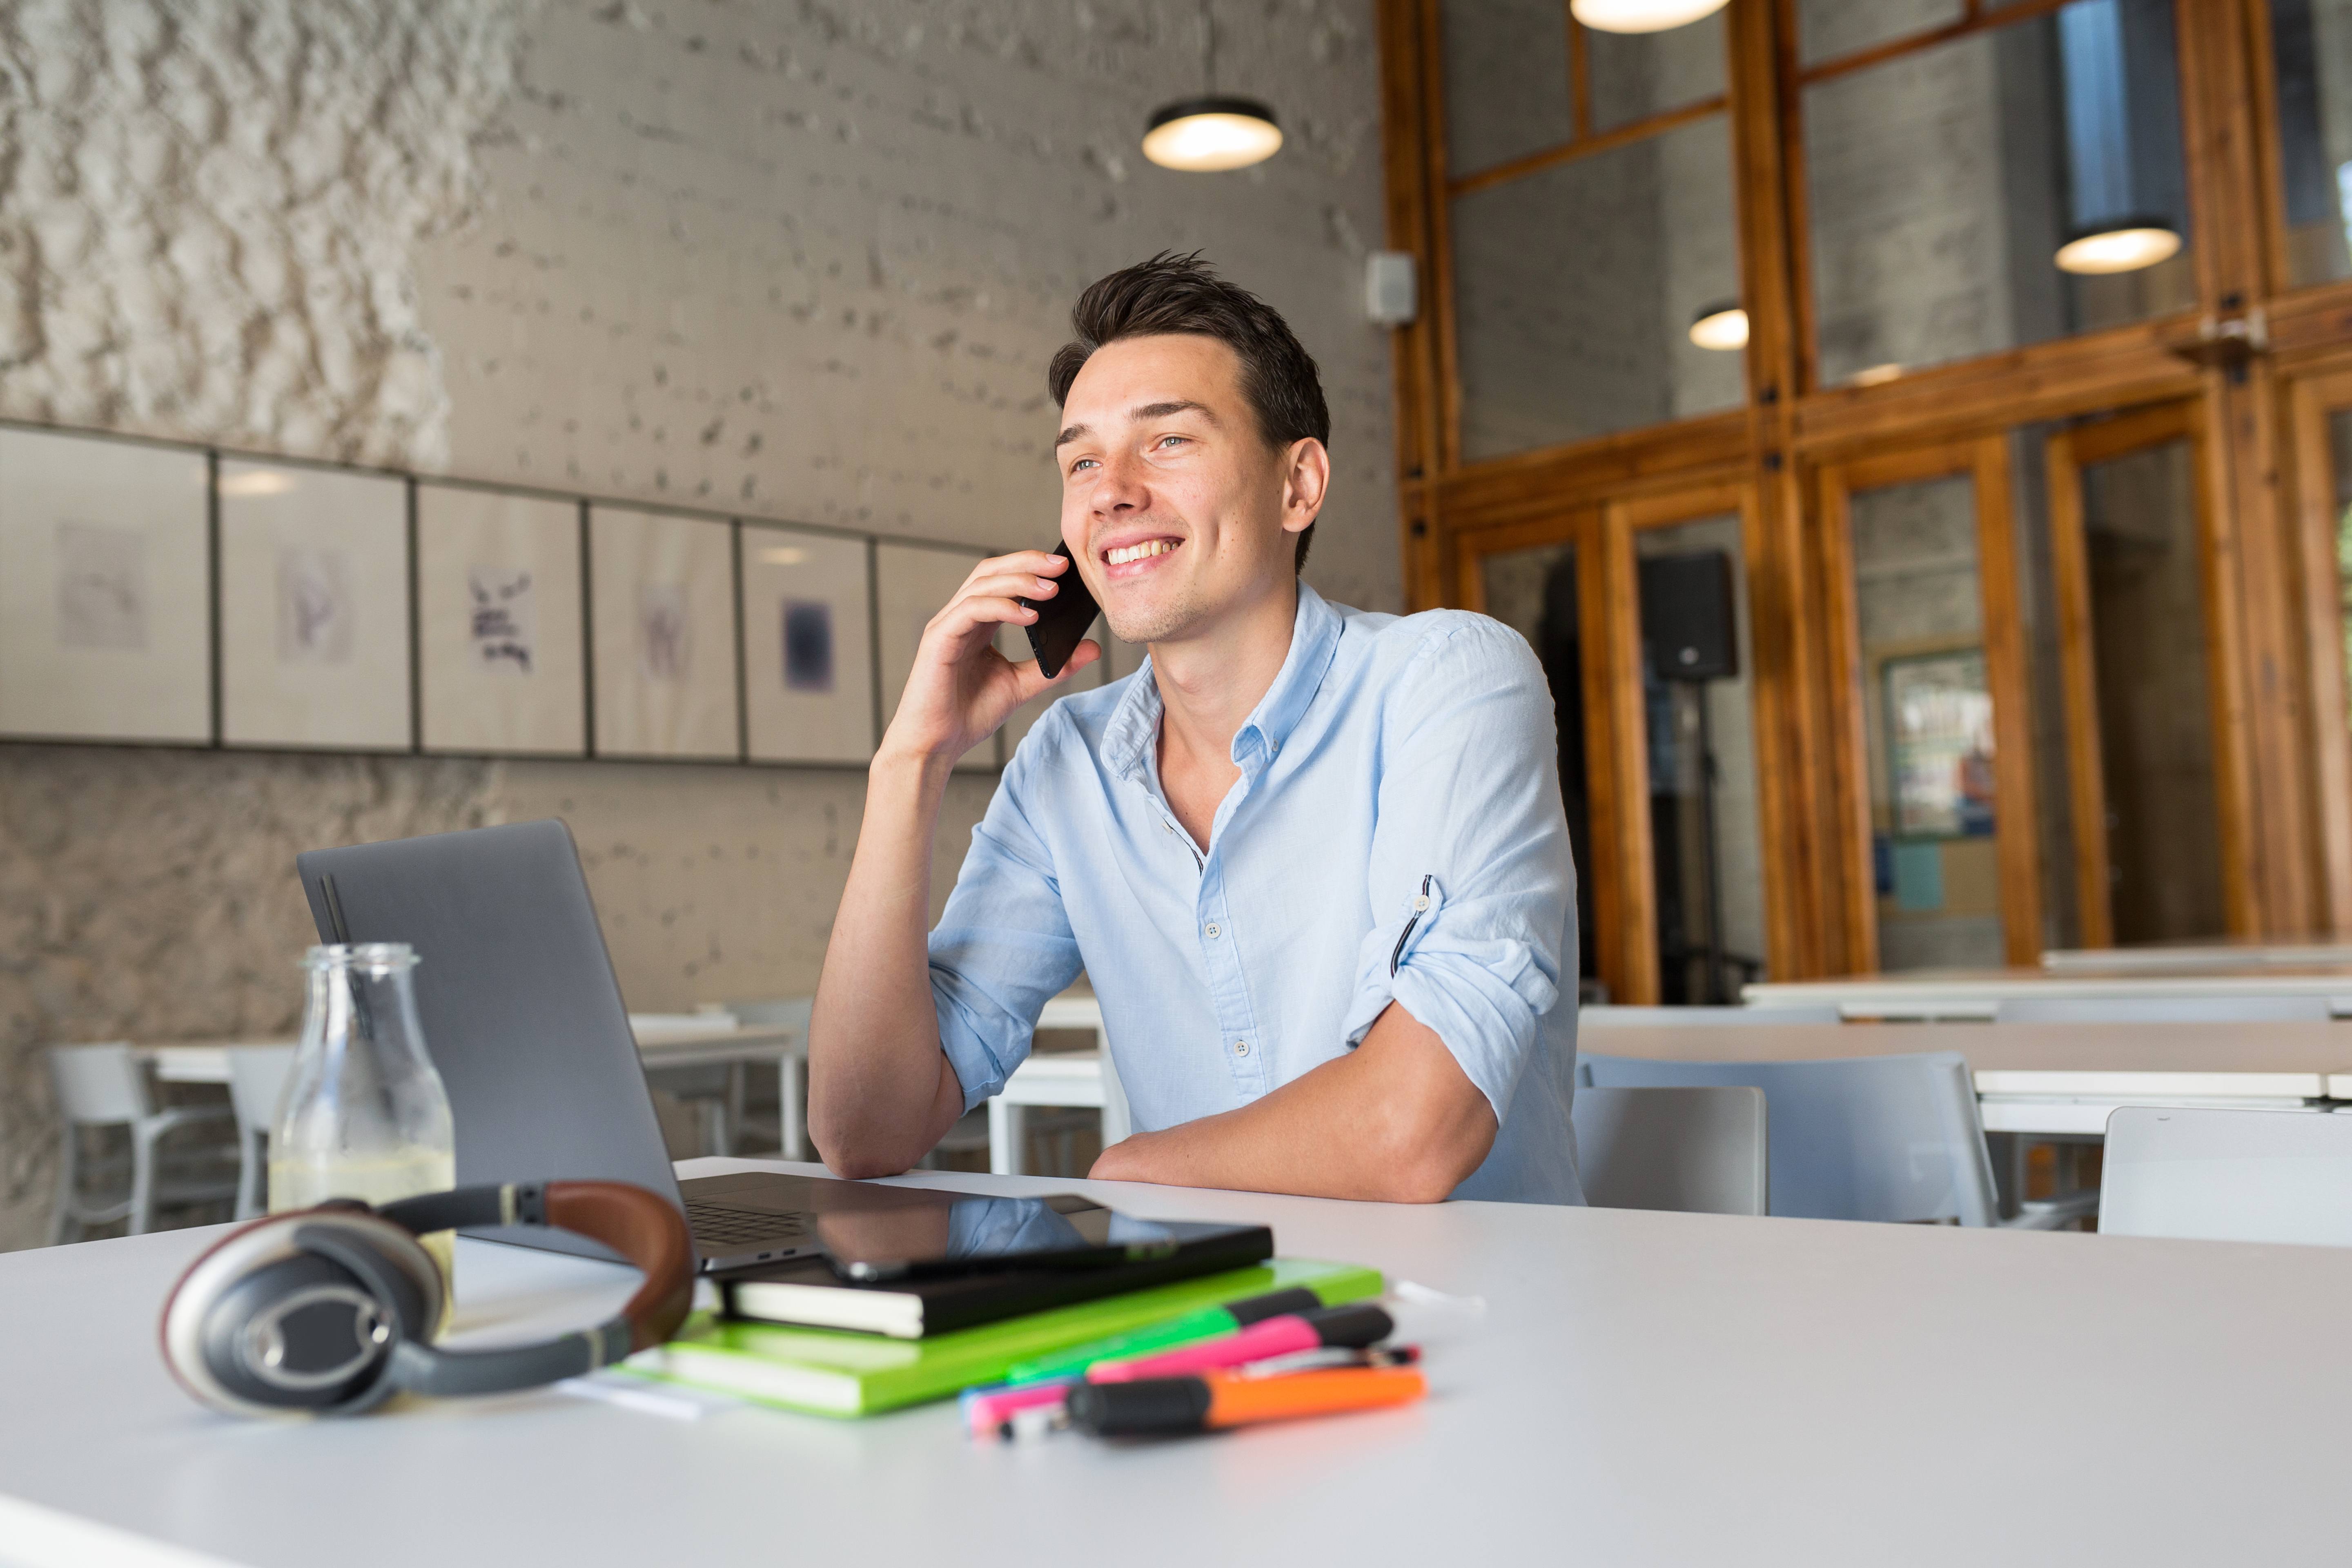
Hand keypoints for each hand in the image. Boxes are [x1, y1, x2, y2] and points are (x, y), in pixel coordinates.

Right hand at [879, 549, 1101, 766]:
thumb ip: (1054, 666)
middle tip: (1061, 565)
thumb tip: (1092, 648)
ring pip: (982, 585)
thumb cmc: (968, 715)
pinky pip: (971, 610)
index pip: (1002, 580)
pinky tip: (1029, 616)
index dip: (1030, 567)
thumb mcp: (1022, 685)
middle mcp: (960, 618)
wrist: (937, 745)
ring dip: (1019, 582)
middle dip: (1027, 563)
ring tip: (1051, 590)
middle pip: (991, 571)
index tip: (1064, 568)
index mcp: (977, 624)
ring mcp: (947, 626)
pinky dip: (1002, 607)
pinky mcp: (938, 639)